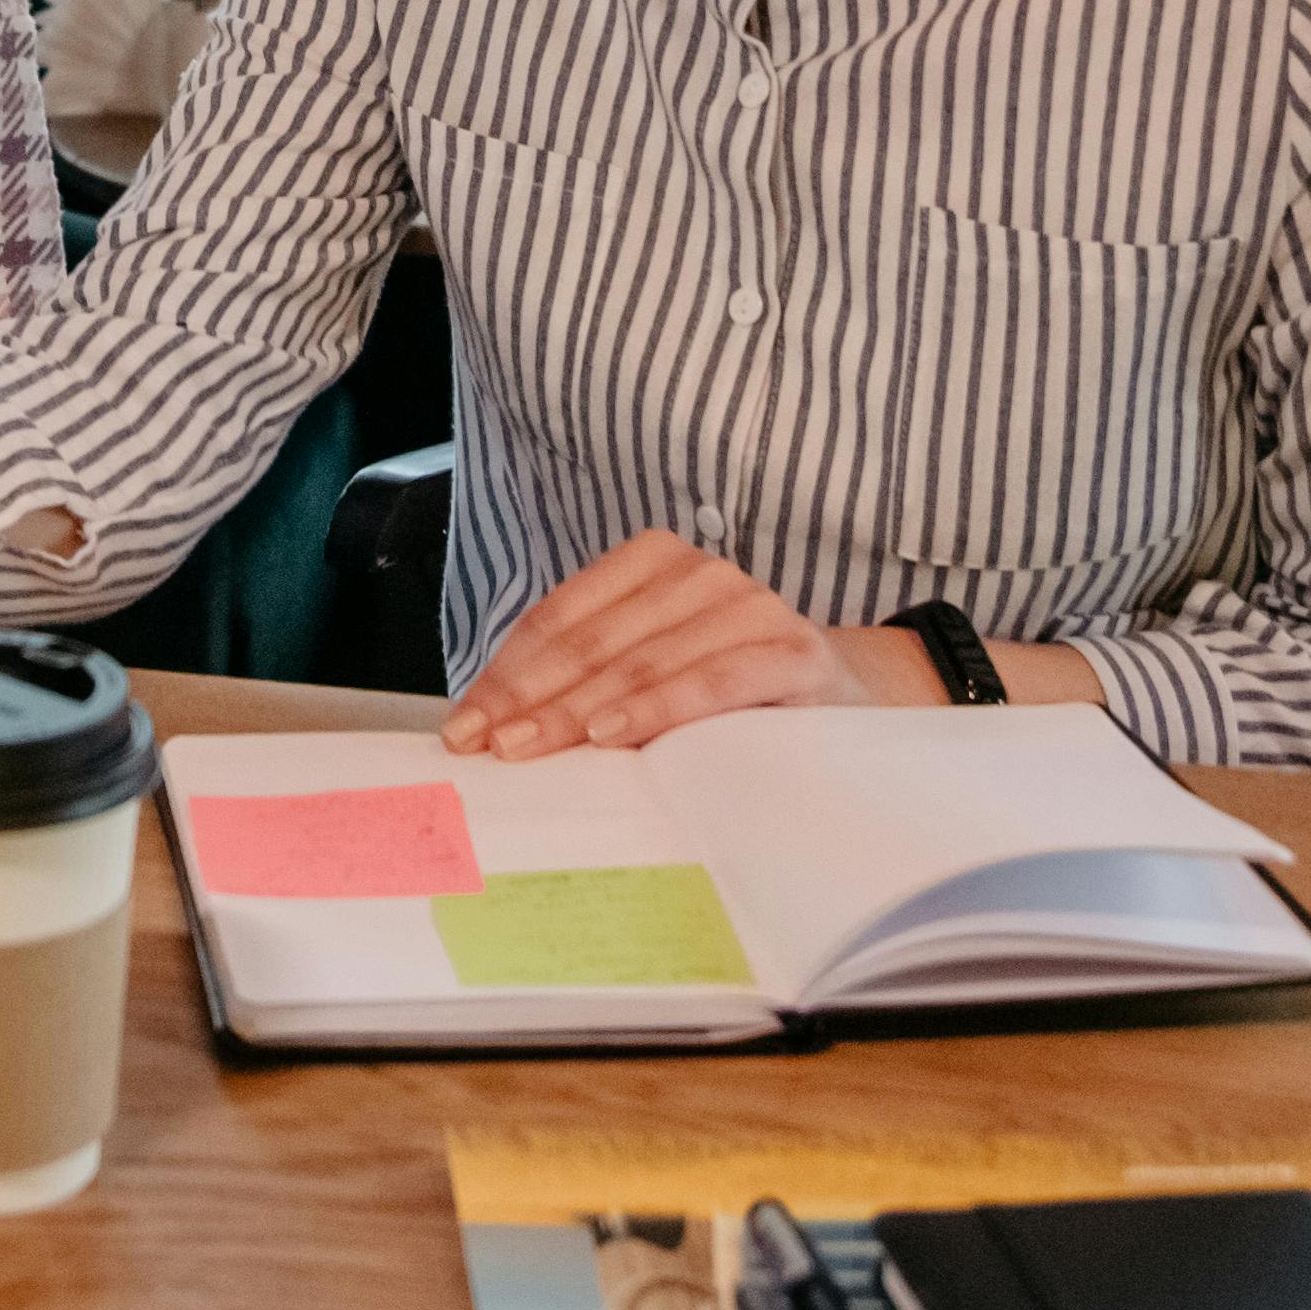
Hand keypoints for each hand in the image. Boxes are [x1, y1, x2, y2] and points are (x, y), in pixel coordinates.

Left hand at [441, 533, 917, 756]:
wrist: (847, 698)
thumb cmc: (730, 690)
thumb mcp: (653, 670)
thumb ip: (590, 680)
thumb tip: (493, 726)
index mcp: (652, 563)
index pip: (559, 618)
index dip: (505, 672)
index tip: (463, 726)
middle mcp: (698, 572)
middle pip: (590, 640)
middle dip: (527, 698)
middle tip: (483, 746)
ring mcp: (748, 606)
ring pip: (641, 660)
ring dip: (575, 708)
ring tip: (527, 747)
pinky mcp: (791, 652)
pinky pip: (710, 681)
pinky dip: (654, 708)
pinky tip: (610, 735)